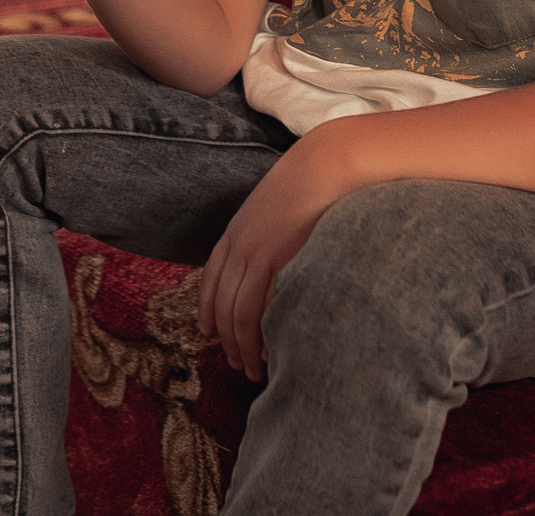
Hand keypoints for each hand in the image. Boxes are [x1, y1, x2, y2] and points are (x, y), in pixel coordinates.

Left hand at [198, 130, 358, 380]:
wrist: (327, 165)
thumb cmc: (311, 185)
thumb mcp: (275, 210)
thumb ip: (268, 235)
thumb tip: (274, 262)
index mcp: (235, 233)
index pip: (211, 280)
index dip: (208, 310)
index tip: (209, 333)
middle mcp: (238, 246)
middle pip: (221, 303)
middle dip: (226, 338)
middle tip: (236, 363)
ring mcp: (256, 255)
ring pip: (237, 313)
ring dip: (242, 346)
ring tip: (254, 369)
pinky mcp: (277, 262)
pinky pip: (261, 308)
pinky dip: (262, 334)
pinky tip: (271, 350)